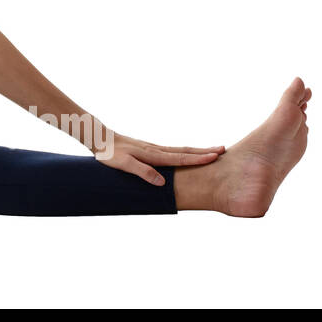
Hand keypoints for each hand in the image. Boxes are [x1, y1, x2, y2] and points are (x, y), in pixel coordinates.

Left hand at [91, 131, 225, 185]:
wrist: (98, 139)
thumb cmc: (109, 153)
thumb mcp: (124, 164)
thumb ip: (142, 172)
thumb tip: (162, 182)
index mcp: (153, 154)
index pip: (181, 157)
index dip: (199, 158)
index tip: (215, 156)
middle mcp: (156, 150)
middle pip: (185, 150)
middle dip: (204, 151)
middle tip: (223, 149)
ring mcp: (153, 149)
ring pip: (179, 150)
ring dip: (196, 151)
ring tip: (211, 151)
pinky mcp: (148, 150)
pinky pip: (171, 151)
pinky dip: (184, 152)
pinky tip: (186, 155)